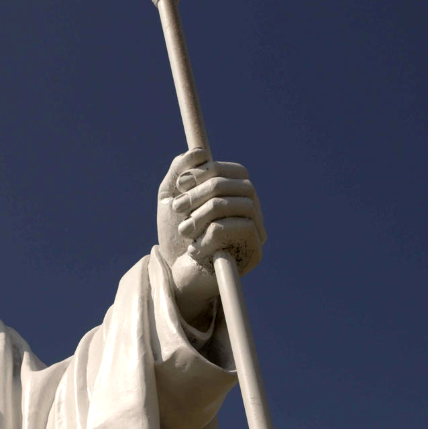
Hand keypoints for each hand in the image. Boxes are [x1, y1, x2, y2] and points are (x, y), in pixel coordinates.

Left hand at [157, 149, 265, 323]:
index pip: (234, 170)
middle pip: (235, 185)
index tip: (180, 184)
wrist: (176, 275)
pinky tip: (195, 249)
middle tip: (177, 208)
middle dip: (200, 193)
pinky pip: (234, 230)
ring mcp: (257, 231)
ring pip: (235, 205)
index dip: (207, 171)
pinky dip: (207, 236)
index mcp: (237, 194)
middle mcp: (253, 210)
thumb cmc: (176, 235)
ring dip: (201, 215)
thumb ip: (179, 171)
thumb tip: (200, 152)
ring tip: (184, 231)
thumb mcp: (170, 198)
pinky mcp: (254, 253)